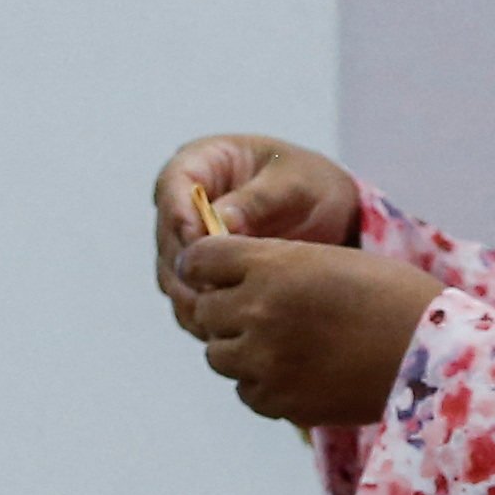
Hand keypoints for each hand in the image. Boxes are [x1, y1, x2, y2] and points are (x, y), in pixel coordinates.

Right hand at [154, 136, 360, 331]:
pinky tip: (227, 331)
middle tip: (214, 289)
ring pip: (171, 274)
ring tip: (223, 316)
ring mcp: (185, 241)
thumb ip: (258, 199)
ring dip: (192, 297)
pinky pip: (187, 298)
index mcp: (199, 163)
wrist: (327, 212)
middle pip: (167, 238)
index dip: (182, 216)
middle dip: (189, 265)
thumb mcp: (295, 182)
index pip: (173, 186)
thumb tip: (220, 220)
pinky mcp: (197, 273)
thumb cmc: (311, 183)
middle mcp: (182, 203)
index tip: (201, 241)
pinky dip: (202, 315)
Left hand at [174, 237, 443, 426]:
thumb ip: (274, 266)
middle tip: (267, 315)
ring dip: (243, 350)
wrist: (437, 355)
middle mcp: (256, 312)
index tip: (219, 274)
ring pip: (220, 355)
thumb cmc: (395, 297)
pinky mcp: (278, 401)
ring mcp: (264, 361)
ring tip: (287, 347)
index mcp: (271, 266)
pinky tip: (301, 373)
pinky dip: (265, 384)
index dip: (207, 266)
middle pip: (205, 312)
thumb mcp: (330, 260)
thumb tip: (228, 283)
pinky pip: (247, 391)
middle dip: (228, 311)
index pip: (198, 260)